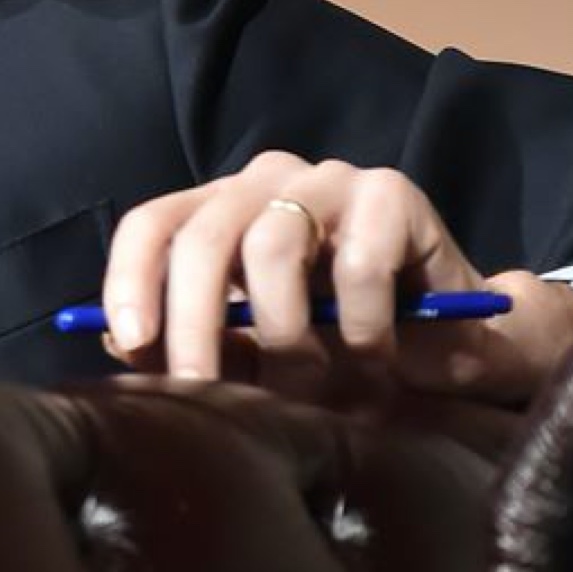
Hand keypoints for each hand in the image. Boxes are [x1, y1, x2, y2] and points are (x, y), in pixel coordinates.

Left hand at [99, 151, 572, 404]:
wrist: (452, 342)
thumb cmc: (341, 345)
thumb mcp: (257, 348)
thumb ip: (197, 341)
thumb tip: (120, 346)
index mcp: (220, 210)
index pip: (152, 226)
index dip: (130, 281)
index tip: (132, 345)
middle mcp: (266, 182)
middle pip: (202, 238)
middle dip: (195, 325)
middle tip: (204, 392)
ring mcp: (329, 179)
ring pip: (271, 247)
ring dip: (284, 335)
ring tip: (309, 388)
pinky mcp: (393, 193)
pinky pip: (358, 262)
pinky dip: (358, 327)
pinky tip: (375, 359)